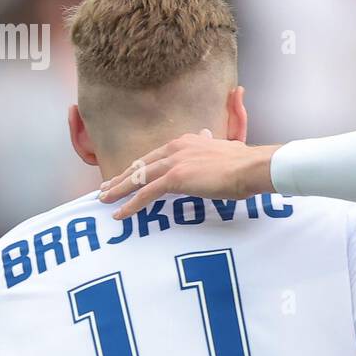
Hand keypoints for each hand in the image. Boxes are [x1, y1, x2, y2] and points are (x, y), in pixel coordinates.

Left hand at [98, 131, 278, 219]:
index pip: (156, 155)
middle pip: (141, 164)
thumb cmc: (246, 164)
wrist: (251, 167)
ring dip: (119, 190)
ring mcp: (174, 162)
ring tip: (104, 200)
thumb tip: (213, 146)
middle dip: (121, 177)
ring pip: (138, 177)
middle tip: (105, 187)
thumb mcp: (226, 152)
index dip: (140, 166)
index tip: (128, 174)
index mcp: (187, 141)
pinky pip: (146, 193)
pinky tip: (120, 214)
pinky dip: (130, 204)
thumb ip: (213, 150)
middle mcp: (176, 147)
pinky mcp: (175, 178)